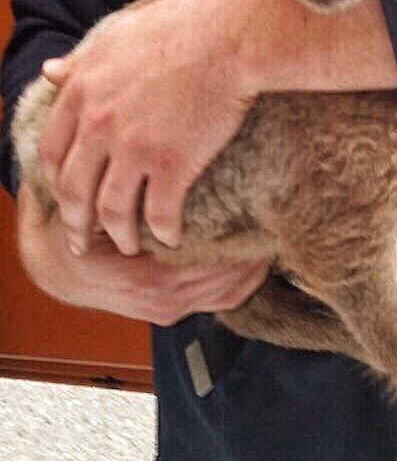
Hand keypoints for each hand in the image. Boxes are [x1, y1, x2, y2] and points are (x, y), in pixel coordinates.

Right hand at [17, 182, 269, 325]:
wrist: (55, 268)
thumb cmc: (75, 229)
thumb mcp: (90, 205)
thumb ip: (116, 185)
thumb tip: (145, 148)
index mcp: (145, 276)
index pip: (207, 262)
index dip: (236, 239)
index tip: (257, 208)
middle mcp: (161, 299)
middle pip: (224, 280)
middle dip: (251, 252)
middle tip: (277, 219)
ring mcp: (168, 309)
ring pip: (227, 294)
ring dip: (254, 268)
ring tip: (274, 237)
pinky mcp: (174, 312)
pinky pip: (220, 302)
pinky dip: (243, 283)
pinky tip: (259, 260)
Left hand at [38, 0, 261, 255]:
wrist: (230, 35)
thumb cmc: (180, 26)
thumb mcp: (115, 36)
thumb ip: (80, 61)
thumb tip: (48, 71)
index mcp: (81, 92)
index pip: (51, 151)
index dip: (55, 180)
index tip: (65, 197)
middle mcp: (99, 124)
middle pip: (74, 189)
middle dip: (75, 222)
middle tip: (81, 242)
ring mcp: (133, 147)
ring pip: (111, 210)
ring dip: (119, 235)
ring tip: (130, 247)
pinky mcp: (172, 164)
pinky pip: (159, 213)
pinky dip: (163, 232)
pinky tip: (171, 239)